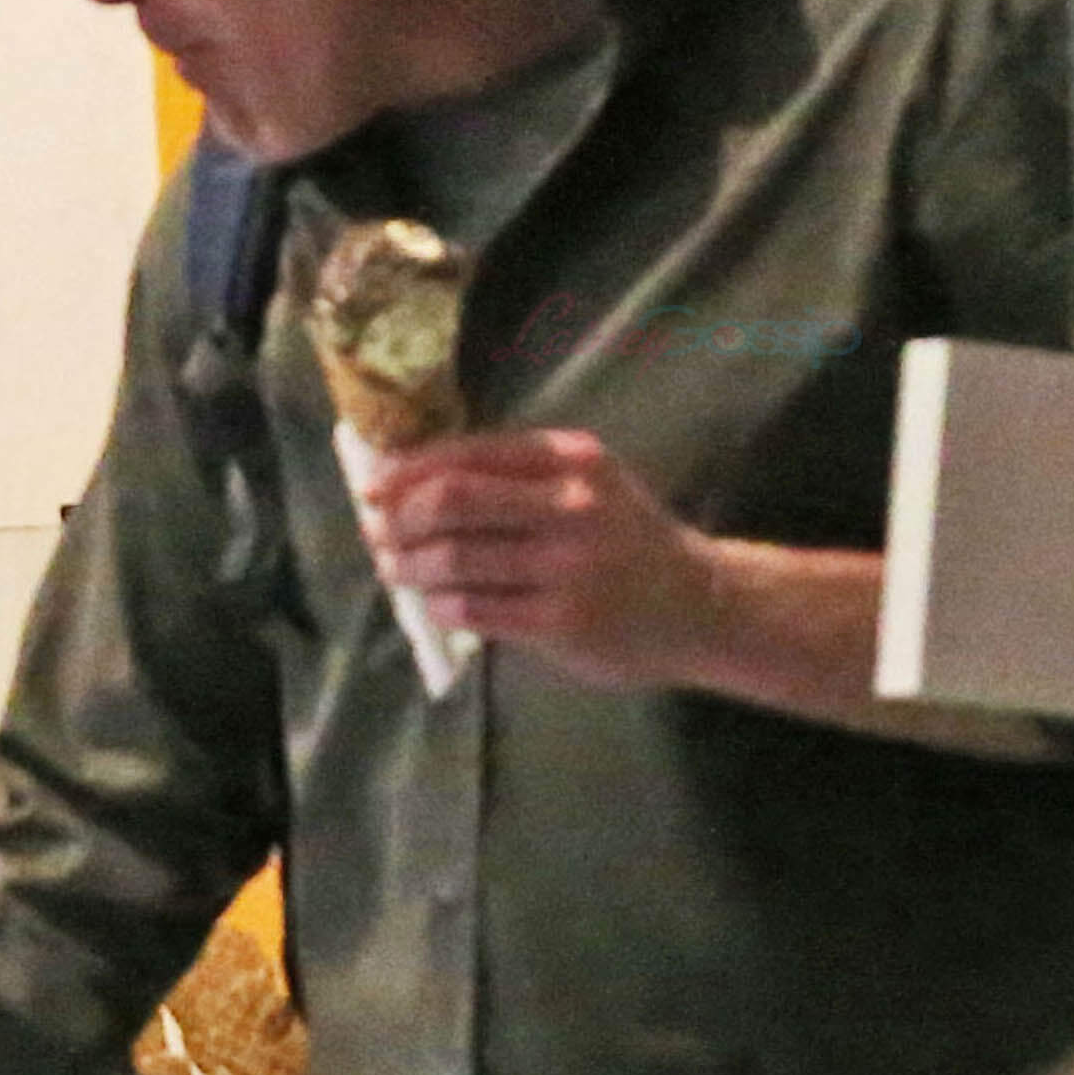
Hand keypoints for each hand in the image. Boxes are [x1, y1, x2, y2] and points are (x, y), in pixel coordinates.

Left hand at [344, 427, 719, 686]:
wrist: (699, 604)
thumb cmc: (628, 539)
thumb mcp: (589, 483)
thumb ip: (519, 476)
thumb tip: (416, 481)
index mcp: (570, 457)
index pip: (468, 453)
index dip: (409, 470)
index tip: (374, 487)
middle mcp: (571, 503)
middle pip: (453, 499)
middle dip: (400, 517)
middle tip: (378, 532)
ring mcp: (568, 565)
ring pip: (456, 557)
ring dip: (410, 565)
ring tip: (395, 570)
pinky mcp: (562, 621)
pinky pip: (476, 609)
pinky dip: (442, 604)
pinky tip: (436, 603)